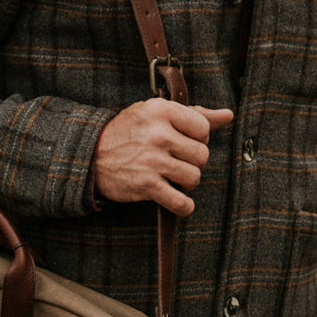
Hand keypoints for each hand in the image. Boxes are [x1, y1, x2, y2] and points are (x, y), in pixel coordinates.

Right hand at [93, 99, 234, 215]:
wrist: (89, 155)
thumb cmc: (127, 132)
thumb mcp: (155, 113)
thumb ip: (193, 114)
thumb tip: (228, 115)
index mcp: (161, 110)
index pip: (203, 128)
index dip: (198, 138)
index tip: (184, 142)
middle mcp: (158, 134)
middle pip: (202, 155)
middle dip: (193, 162)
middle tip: (177, 162)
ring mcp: (153, 161)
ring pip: (194, 177)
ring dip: (187, 183)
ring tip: (173, 178)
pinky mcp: (146, 185)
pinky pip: (181, 202)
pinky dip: (184, 206)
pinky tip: (178, 201)